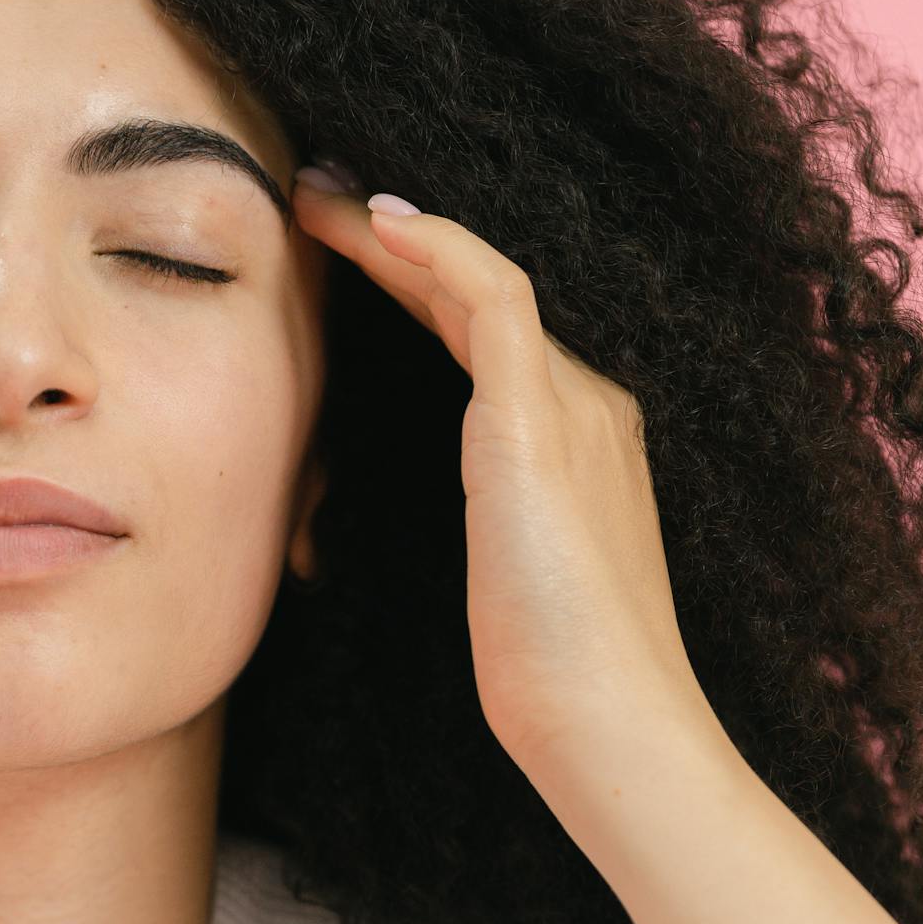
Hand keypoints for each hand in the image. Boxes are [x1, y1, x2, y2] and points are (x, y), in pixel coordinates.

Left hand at [292, 171, 709, 769]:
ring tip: (317, 199)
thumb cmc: (544, 675)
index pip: (476, 332)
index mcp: (564, 438)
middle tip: (314, 200)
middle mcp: (578, 402)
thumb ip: (448, 527)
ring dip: (393, 234)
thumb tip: (345, 521)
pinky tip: (378, 225)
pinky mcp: (541, 422)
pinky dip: (436, 252)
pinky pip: (493, 298)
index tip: (336, 254)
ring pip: (477, 279)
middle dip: (391, 243)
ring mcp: (568, 405)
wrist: (609, 724)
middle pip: (472, 294)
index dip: (406, 283)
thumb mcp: (485, 580)